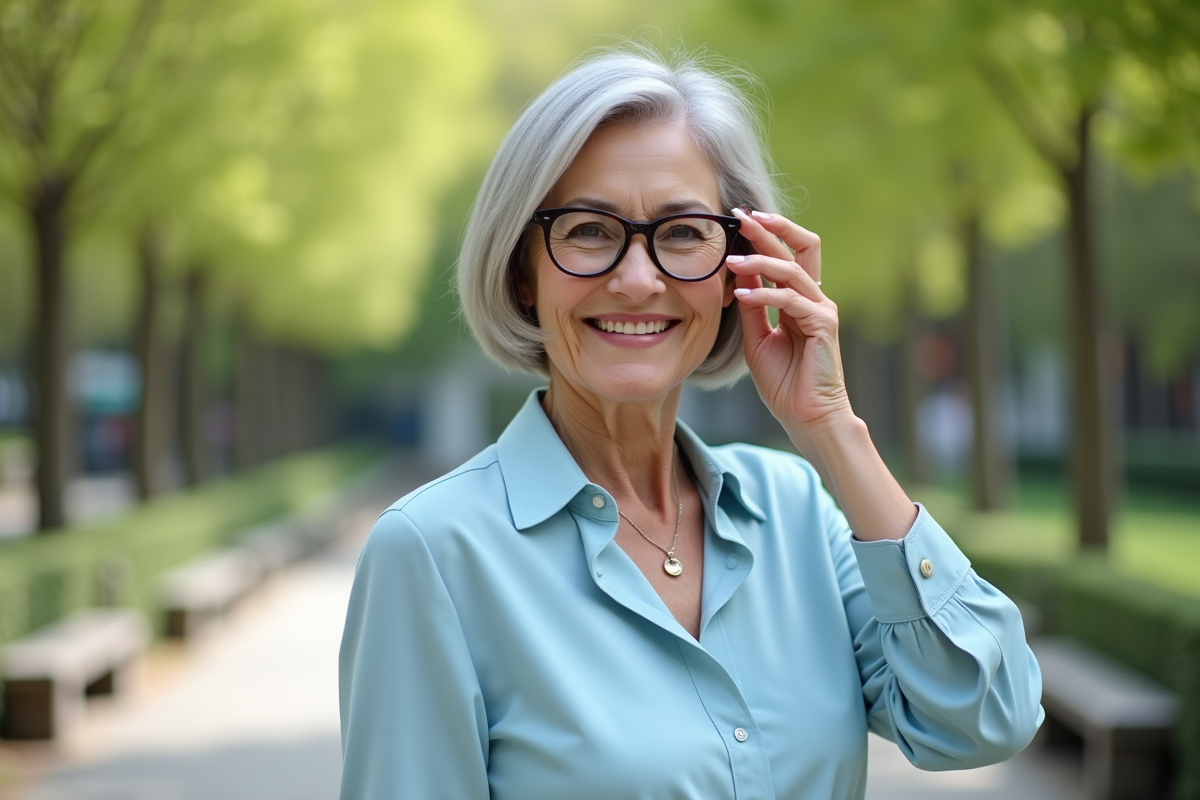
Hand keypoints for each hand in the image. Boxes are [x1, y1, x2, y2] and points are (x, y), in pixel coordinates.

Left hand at [727, 209, 853, 439]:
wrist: (806, 417)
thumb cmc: (784, 383)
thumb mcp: (758, 339)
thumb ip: (752, 308)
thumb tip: (737, 278)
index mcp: (801, 299)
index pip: (787, 254)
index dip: (766, 235)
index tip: (738, 219)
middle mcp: (815, 298)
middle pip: (801, 246)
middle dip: (770, 228)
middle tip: (741, 216)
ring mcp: (823, 309)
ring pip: (792, 269)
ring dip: (759, 261)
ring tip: (730, 260)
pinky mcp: (824, 325)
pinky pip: (791, 300)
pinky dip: (765, 294)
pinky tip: (742, 292)